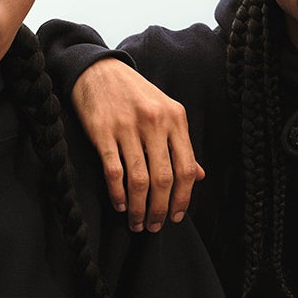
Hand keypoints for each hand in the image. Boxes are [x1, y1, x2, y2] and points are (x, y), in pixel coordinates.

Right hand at [72, 58, 203, 232]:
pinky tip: (120, 205)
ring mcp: (128, 126)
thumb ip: (181, 144)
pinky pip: (114, 171)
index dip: (183, 198)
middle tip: (154, 226)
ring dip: (139, 208)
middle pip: (163, 178)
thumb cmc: (135, 95)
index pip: (186, 168)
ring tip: (138, 223)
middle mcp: (155, 122)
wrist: (99, 70)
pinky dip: (118, 194)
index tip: (176, 217)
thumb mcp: (165, 112)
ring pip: (139, 180)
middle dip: (159, 209)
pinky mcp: (103, 131)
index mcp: (175, 118)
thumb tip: (198, 176)